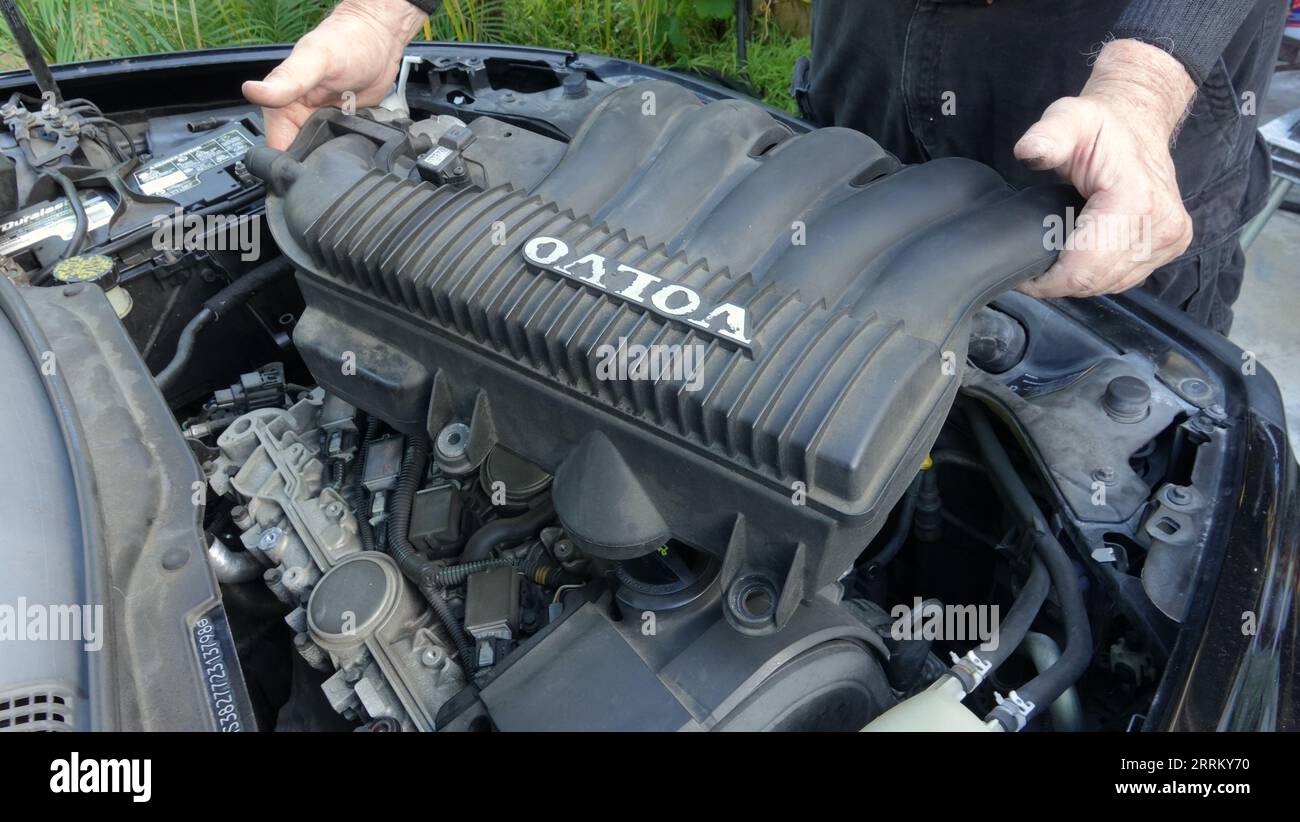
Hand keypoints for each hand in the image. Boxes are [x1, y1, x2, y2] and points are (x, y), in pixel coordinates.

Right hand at [242, 0, 425, 149]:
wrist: (379, 38)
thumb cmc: (346, 41)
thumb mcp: (315, 60)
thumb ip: (288, 80)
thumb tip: (252, 91)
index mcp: (282, 105)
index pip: (278, 148)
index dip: (289, 164)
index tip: (307, 171)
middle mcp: (298, 118)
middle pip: (301, 158)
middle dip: (316, 165)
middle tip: (335, 162)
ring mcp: (321, 124)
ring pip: (321, 157)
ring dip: (333, 160)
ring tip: (347, 153)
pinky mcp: (341, 127)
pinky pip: (341, 150)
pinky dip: (349, 153)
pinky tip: (358, 147)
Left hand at [1014, 39, 1196, 298]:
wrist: (1139, 124)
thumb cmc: (1100, 126)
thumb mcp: (1068, 119)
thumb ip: (1048, 136)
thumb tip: (1028, 152)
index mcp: (1137, 202)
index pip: (1083, 270)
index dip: (1046, 281)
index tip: (1020, 273)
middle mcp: (1161, 226)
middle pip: (1094, 281)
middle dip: (1058, 280)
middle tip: (1032, 264)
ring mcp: (1170, 239)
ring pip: (1109, 284)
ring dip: (1077, 279)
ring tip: (1055, 255)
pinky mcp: (1172, 245)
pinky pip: (1124, 278)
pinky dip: (1097, 274)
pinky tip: (1080, 255)